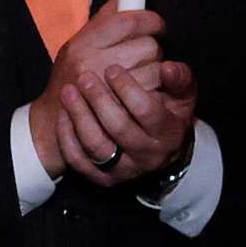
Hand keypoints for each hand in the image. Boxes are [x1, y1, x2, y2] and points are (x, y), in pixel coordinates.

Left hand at [41, 9, 195, 184]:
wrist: (155, 149)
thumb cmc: (167, 113)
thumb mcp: (182, 96)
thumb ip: (180, 78)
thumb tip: (168, 67)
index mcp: (170, 133)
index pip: (148, 111)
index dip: (129, 89)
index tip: (112, 69)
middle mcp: (149, 155)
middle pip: (119, 128)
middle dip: (99, 99)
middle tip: (84, 76)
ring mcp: (125, 169)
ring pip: (97, 145)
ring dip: (80, 116)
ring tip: (68, 91)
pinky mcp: (103, 178)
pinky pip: (80, 161)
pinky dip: (68, 139)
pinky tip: (63, 116)